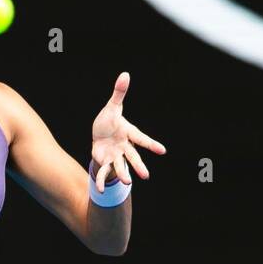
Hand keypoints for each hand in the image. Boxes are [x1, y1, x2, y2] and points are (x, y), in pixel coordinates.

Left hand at [91, 72, 165, 192]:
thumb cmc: (109, 121)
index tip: (162, 151)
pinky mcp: (105, 162)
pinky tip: (100, 189)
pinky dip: (102, 181)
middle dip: (139, 166)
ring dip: (124, 174)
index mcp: (128, 133)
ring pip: (121, 166)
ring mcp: (116, 156)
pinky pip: (104, 173)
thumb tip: (125, 74)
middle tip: (146, 176)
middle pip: (133, 157)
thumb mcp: (112, 107)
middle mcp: (124, 147)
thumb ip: (119, 93)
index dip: (151, 145)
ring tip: (128, 182)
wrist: (99, 135)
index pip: (141, 139)